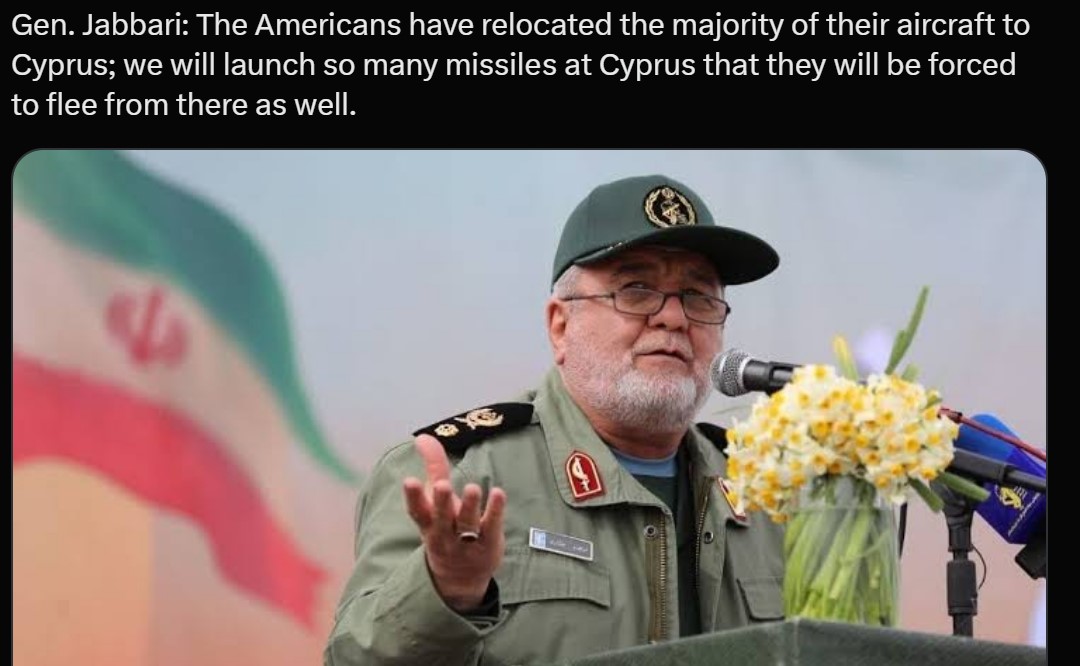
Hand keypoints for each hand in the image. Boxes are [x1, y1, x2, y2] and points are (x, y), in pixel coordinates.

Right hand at [402, 434, 506, 611]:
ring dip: (470, 506)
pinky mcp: (488, 544)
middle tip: (443, 486)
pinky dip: (495, 511)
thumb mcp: (435, 500)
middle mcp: (444, 533)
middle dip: (441, 503)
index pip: (417, 511)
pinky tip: (499, 493)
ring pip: (467, 525)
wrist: (460, 577)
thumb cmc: (445, 527)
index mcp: (428, 522)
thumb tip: (422, 437)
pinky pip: (491, 527)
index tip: (409, 481)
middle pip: (441, 518)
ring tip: (473, 488)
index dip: (413, 498)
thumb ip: (433, 467)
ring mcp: (467, 541)